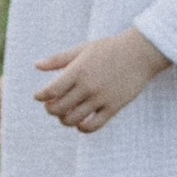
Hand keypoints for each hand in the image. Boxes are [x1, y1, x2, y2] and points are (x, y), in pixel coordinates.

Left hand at [32, 28, 169, 134]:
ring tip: (65, 114)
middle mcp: (88, 86)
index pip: (51, 91)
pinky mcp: (113, 107)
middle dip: (50, 109)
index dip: (41, 96)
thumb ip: (58, 59)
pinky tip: (80, 123)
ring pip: (73, 120)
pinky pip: (93, 126)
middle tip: (51, 105)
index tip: (38, 96)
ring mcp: (101, 98)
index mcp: (78, 70)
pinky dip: (82, 128)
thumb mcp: (82, 49)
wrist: (140, 53)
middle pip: (59, 108)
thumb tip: (36, 65)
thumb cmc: (109, 48)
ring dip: (64, 120)